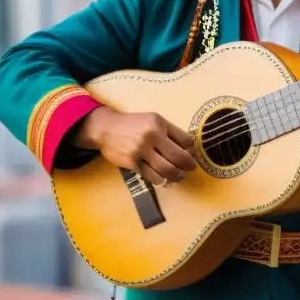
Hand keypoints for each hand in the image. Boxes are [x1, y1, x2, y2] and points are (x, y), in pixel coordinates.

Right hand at [77, 106, 195, 185]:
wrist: (106, 128)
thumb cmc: (134, 124)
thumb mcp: (153, 120)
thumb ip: (170, 131)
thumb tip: (189, 147)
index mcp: (159, 123)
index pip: (184, 140)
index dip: (192, 150)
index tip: (194, 156)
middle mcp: (152, 136)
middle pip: (178, 157)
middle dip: (188, 166)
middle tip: (191, 169)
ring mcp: (141, 150)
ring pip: (166, 169)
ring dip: (176, 176)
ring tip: (180, 177)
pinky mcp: (132, 163)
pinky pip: (151, 176)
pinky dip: (161, 180)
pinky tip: (164, 179)